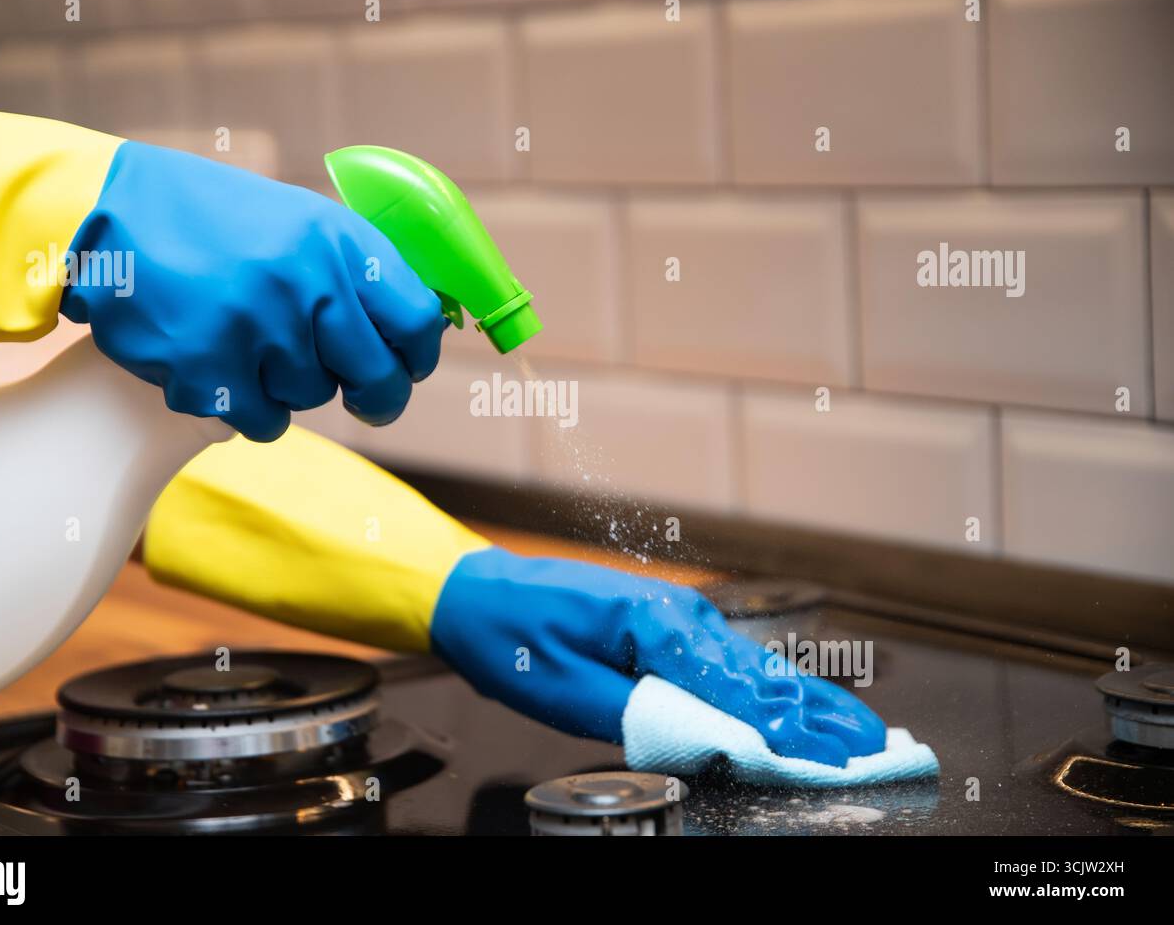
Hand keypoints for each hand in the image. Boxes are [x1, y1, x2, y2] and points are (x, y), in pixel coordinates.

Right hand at [61, 142, 444, 441]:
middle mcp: (305, 283)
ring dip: (290, 386)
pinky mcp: (207, 368)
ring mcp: (256, 329)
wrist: (109, 211)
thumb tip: (415, 333)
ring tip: (253, 345)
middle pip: (377, 379)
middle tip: (366, 401)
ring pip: (311, 399)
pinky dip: (246, 407)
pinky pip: (260, 421)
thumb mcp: (300, 222)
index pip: (417, 321)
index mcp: (337, 242)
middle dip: (377, 399)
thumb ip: (356, 273)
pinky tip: (221, 367)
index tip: (407, 368)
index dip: (417, 356)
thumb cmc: (215, 222)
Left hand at [430, 547, 886, 766]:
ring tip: (857, 726)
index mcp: (655, 623)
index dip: (790, 731)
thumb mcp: (566, 692)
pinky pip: (728, 661)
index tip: (835, 760)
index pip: (737, 689)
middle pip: (761, 673)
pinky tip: (796, 703)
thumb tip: (705, 740)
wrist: (478, 592)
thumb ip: (640, 716)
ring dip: (806, 700)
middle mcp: (678, 612)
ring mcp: (676, 615)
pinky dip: (769, 687)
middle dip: (819, 714)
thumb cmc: (513, 638)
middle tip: (875, 746)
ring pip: (752, 665)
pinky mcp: (666, 625)